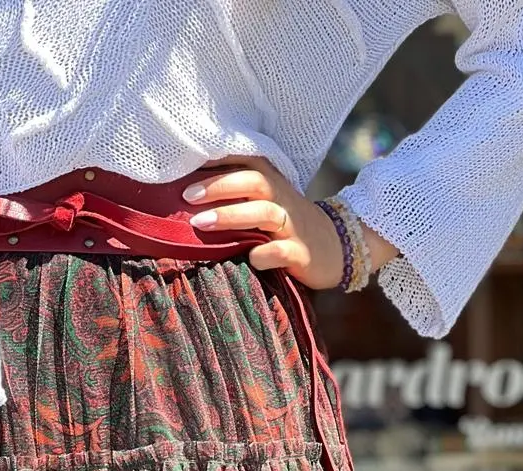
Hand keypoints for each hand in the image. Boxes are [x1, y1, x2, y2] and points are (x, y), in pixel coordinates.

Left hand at [183, 156, 395, 289]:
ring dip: (231, 216)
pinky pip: (282, 251)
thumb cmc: (287, 226)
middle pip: (253, 182)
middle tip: (187, 196)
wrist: (336, 249)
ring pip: (264, 213)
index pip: (246, 161)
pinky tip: (250, 258)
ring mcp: (293, 227)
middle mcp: (282, 200)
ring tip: (201, 223)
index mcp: (272, 184)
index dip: (218, 160)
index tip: (186, 162)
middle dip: (219, 186)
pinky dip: (265, 254)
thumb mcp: (266, 203)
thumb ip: (237, 196)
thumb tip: (187, 194)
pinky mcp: (301, 254)